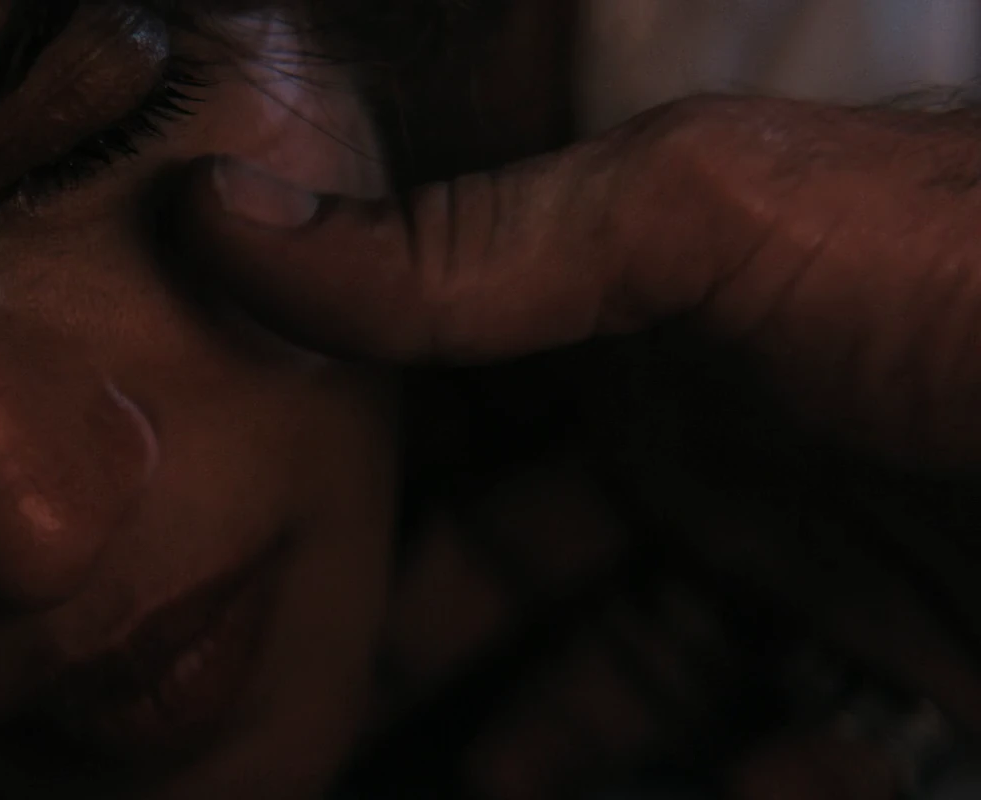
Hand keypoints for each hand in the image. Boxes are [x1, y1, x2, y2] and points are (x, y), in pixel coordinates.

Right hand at [179, 94, 980, 797]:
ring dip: (548, 744)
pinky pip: (795, 758)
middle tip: (307, 721)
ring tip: (463, 790)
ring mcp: (821, 564)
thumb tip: (224, 221)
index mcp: (652, 322)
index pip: (462, 406)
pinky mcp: (917, 669)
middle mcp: (718, 443)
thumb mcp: (704, 219)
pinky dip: (734, 789)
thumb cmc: (967, 270)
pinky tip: (679, 799)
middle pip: (526, 567)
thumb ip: (471, 245)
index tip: (244, 558)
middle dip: (425, 643)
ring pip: (640, 681)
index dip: (355, 475)